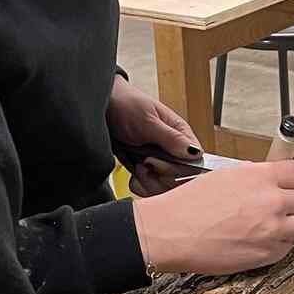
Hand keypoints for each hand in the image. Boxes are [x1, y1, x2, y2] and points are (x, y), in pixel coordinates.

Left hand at [107, 75, 198, 195]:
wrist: (99, 107)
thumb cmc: (125, 105)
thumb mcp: (148, 122)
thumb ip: (171, 138)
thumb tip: (195, 153)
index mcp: (181, 135)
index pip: (193, 163)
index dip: (176, 169)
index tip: (153, 162)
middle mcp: (173, 150)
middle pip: (180, 179)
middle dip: (159, 176)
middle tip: (143, 161)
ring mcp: (159, 161)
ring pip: (165, 187)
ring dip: (148, 181)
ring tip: (137, 165)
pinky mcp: (146, 170)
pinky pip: (151, 188)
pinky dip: (141, 186)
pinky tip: (134, 176)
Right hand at [132, 159, 293, 274]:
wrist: (171, 232)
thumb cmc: (190, 204)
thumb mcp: (224, 176)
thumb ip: (254, 176)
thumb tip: (269, 178)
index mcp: (261, 176)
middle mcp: (272, 201)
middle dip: (291, 204)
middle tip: (274, 208)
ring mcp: (272, 229)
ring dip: (291, 226)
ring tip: (269, 226)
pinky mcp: (267, 254)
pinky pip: (288, 248)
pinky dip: (278, 245)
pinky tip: (258, 240)